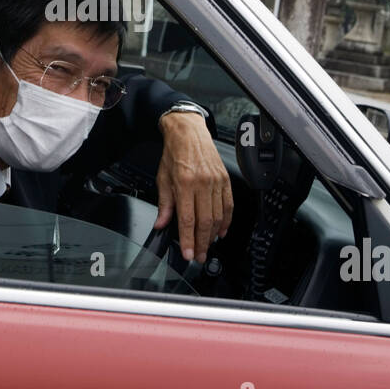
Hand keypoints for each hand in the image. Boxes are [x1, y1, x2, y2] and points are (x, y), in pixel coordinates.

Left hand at [154, 111, 232, 263]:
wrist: (188, 132)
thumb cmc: (175, 153)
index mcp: (184, 183)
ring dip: (213, 235)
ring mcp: (216, 181)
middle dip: (202, 243)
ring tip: (207, 246)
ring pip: (218, 216)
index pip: (188, 219)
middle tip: (198, 256)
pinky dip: (226, 221)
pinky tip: (221, 231)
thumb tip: (161, 224)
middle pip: (205, 221)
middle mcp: (202, 183)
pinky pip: (228, 205)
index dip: (188, 240)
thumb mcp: (162, 178)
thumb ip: (164, 204)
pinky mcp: (225, 180)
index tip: (188, 253)